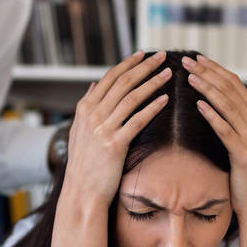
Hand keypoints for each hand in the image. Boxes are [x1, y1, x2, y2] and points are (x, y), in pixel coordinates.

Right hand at [62, 50, 170, 205]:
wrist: (81, 192)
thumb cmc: (83, 164)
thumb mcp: (78, 131)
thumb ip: (86, 106)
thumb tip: (93, 84)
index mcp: (84, 109)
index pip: (109, 78)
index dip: (127, 64)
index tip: (143, 54)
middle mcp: (92, 115)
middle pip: (123, 83)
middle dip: (144, 67)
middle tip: (161, 56)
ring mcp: (103, 129)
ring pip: (132, 98)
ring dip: (152, 83)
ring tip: (168, 74)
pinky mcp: (115, 144)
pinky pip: (138, 120)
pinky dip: (152, 108)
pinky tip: (165, 100)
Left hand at [184, 55, 246, 246]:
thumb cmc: (244, 172)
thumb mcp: (239, 141)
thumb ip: (230, 121)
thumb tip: (210, 102)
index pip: (234, 83)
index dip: (214, 69)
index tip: (195, 58)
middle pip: (230, 89)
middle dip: (208, 72)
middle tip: (186, 60)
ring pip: (228, 105)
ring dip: (207, 88)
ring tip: (189, 76)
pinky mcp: (244, 153)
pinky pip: (226, 130)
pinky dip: (212, 115)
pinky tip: (197, 105)